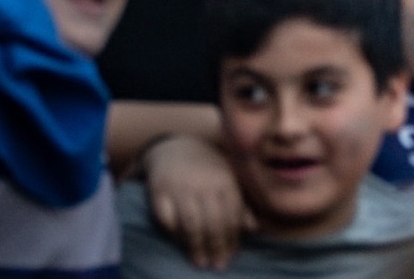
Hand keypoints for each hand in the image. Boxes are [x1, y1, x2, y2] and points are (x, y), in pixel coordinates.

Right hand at [145, 135, 253, 271]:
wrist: (174, 148)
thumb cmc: (206, 168)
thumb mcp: (227, 179)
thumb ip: (240, 204)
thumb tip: (254, 228)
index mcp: (224, 180)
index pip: (231, 214)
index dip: (232, 238)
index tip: (231, 256)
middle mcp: (204, 184)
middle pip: (213, 220)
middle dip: (217, 246)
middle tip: (218, 265)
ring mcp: (181, 188)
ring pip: (191, 222)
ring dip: (197, 245)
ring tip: (201, 262)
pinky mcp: (159, 193)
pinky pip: (167, 219)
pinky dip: (174, 234)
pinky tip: (181, 245)